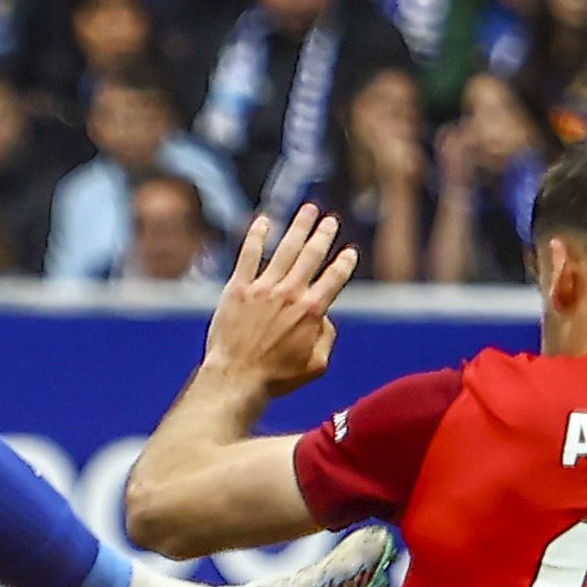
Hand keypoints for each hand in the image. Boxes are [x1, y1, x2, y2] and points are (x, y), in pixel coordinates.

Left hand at [204, 210, 355, 397]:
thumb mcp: (316, 364)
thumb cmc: (276, 377)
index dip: (344, 263)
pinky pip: (248, 256)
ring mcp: (262, 288)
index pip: (334, 278)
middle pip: (311, 256)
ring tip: (308, 210)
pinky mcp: (238, 289)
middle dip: (323, 235)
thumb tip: (324, 318)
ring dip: (299, 227)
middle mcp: (289, 293)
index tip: (350, 251)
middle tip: (330, 220)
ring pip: (285, 249)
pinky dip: (256, 236)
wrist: (236, 377)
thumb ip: (326, 337)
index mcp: (312, 310)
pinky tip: (263, 221)